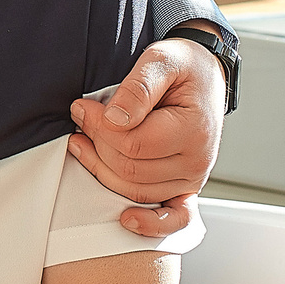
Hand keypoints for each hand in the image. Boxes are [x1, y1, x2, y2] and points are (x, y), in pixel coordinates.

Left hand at [70, 36, 225, 238]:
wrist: (204, 76)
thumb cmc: (183, 67)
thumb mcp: (161, 59)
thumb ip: (138, 87)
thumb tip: (113, 118)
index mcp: (194, 129)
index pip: (132, 143)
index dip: (98, 127)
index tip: (81, 106)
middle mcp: (197, 161)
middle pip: (129, 168)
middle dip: (96, 144)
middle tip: (80, 117)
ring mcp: (193, 178)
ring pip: (134, 190)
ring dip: (101, 169)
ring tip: (83, 142)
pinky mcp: (186, 187)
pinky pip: (172, 218)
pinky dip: (150, 224)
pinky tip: (126, 219)